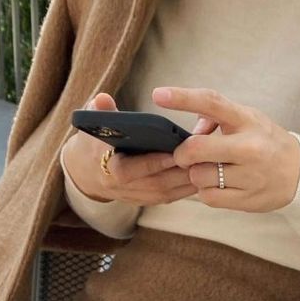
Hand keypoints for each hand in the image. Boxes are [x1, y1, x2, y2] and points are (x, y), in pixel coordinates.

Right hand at [63, 92, 197, 204]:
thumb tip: (102, 99)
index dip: (152, 163)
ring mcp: (139, 197)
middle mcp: (124, 189)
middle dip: (181, 171)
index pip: (130, 170)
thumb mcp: (93, 125)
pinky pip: (174, 196)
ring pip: (169, 192)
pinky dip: (190, 185)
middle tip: (203, 155)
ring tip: (209, 161)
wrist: (90, 172)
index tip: (173, 152)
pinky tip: (206, 170)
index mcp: (108, 170)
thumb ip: (98, 111)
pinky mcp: (151, 201)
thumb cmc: (95, 143)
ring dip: (190, 178)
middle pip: (157, 184)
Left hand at [152, 87, 299, 212]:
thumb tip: (191, 132)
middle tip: (185, 156)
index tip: (159, 94)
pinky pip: (208, 197)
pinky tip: (219, 185)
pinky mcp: (247, 199)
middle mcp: (250, 147)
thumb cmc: (266, 142)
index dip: (183, 98)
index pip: (212, 103)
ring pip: (199, 176)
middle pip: (196, 149)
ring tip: (212, 171)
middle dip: (182, 154)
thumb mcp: (247, 119)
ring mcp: (250, 176)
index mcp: (247, 121)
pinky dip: (206, 191)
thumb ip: (216, 118)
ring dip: (197, 174)